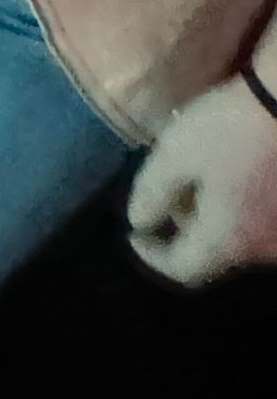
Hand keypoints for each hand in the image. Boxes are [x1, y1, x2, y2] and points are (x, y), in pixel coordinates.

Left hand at [128, 76, 276, 283]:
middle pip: (217, 253)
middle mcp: (265, 250)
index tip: (136, 234)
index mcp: (229, 242)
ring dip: (217, 217)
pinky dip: (244, 207)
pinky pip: (265, 220)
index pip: (184, 269)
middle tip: (170, 192)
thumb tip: (140, 221)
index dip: (153, 255)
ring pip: (244, 236)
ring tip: (201, 177)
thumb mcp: (176, 153)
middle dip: (187, 227)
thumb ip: (152, 192)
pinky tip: (237, 172)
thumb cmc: (233, 129)